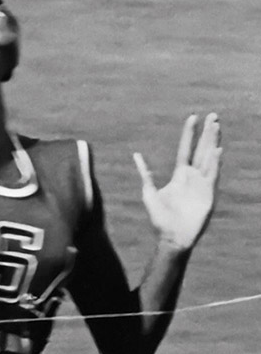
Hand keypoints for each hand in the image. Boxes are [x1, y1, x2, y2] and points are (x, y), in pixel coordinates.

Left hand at [133, 113, 221, 251]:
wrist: (171, 237)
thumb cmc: (160, 218)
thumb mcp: (149, 193)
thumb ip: (145, 174)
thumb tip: (136, 155)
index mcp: (180, 174)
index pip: (186, 148)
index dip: (189, 133)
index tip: (193, 117)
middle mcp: (193, 176)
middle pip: (201, 149)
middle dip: (207, 133)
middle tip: (213, 115)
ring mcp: (202, 183)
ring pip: (209, 157)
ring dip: (213, 141)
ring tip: (216, 125)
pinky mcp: (208, 193)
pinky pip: (212, 175)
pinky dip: (215, 163)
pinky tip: (217, 150)